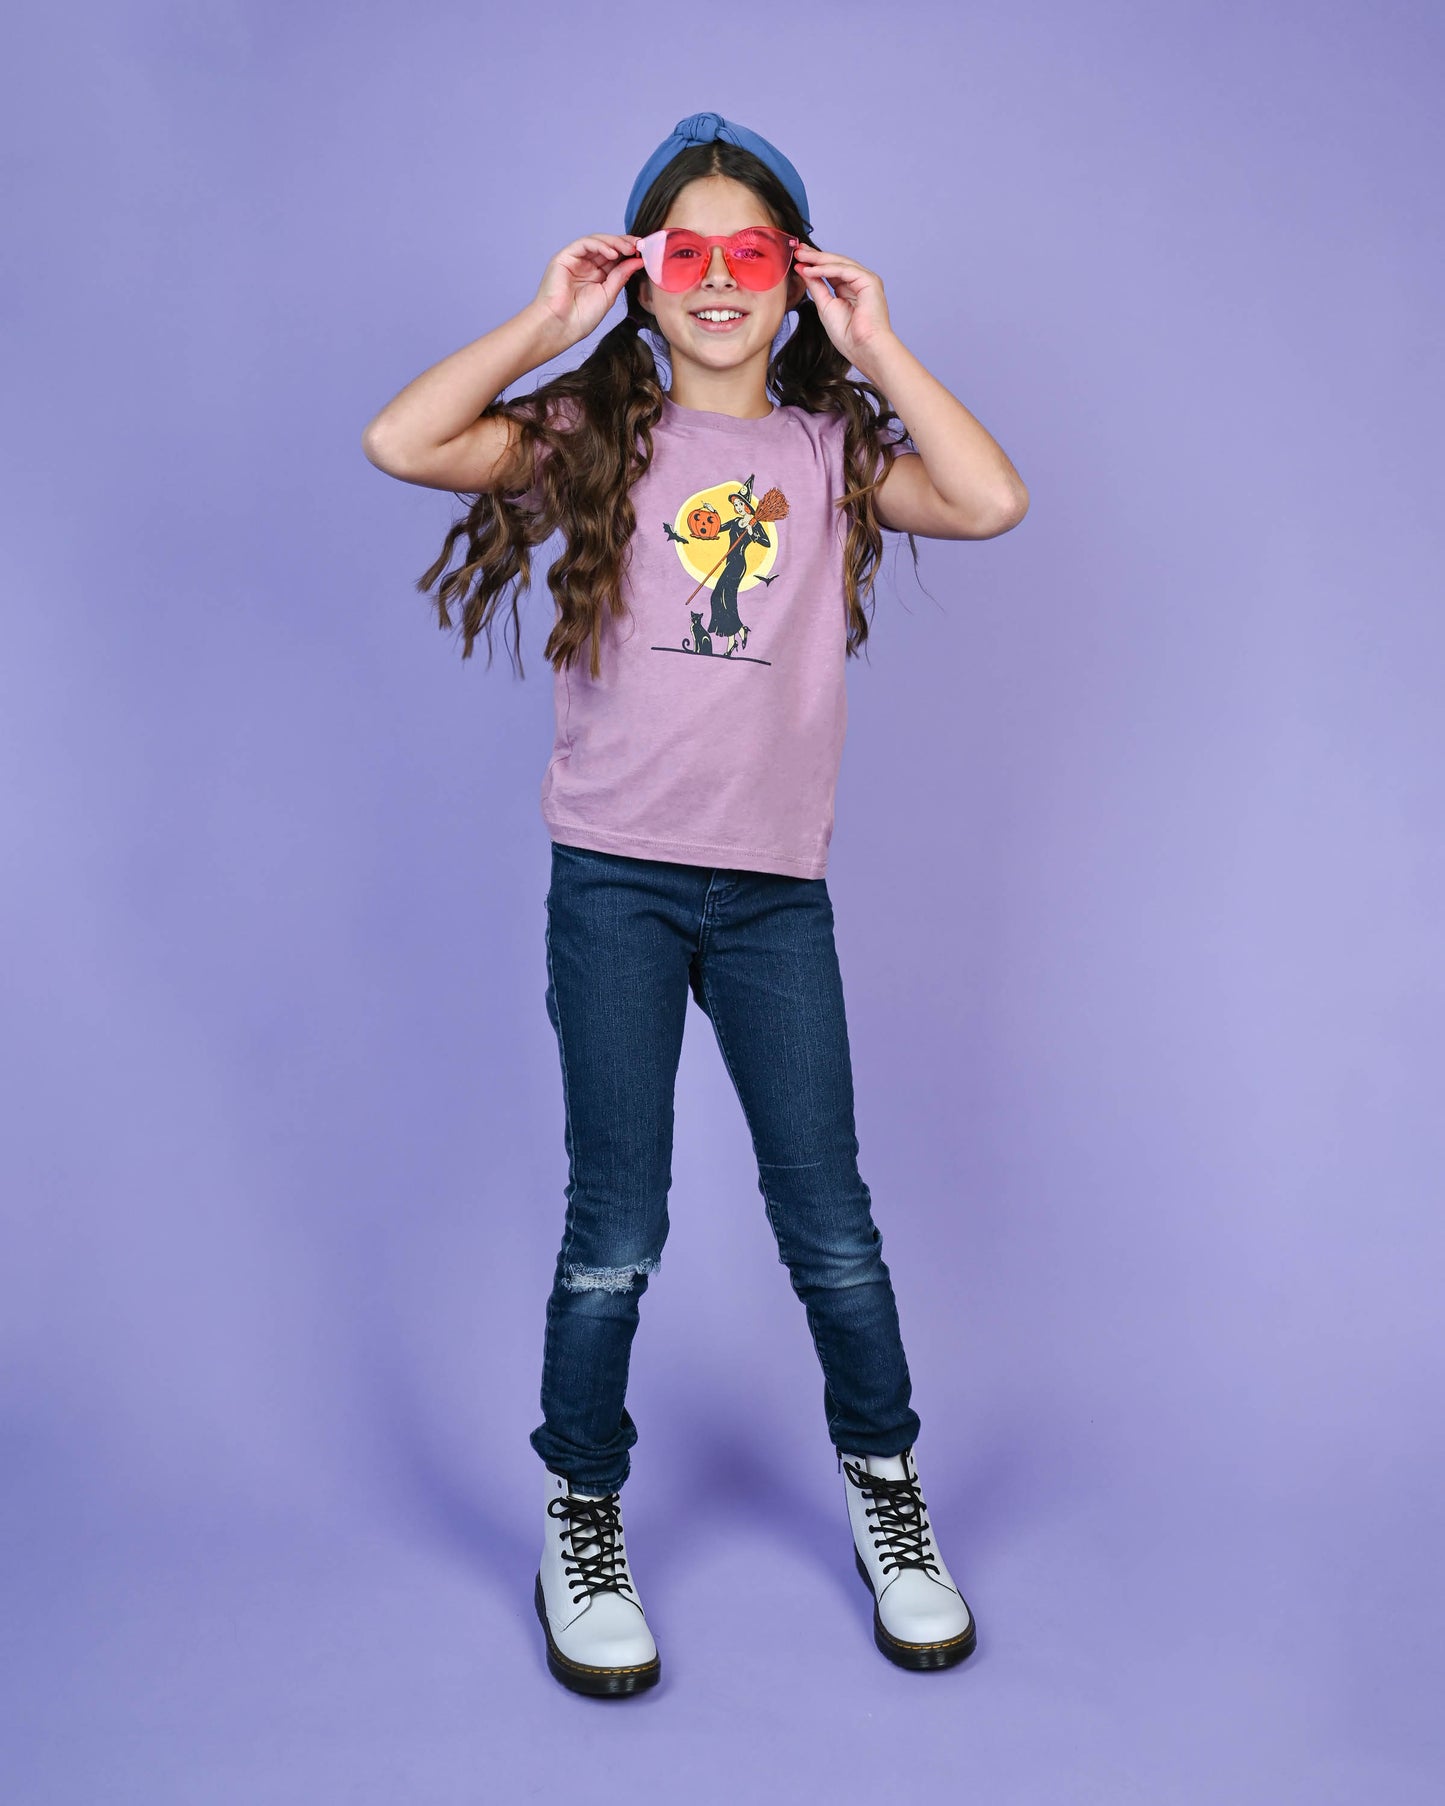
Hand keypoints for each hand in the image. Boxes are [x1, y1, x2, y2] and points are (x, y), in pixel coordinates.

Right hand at [532, 234, 643, 348]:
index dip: (629, 253)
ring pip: (597, 242)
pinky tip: (613, 254)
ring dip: (615, 243)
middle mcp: (586, 266)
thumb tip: (637, 261)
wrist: (560, 326)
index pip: (615, 258)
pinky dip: (600, 245)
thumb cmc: (581, 318)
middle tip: (640, 246)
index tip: (645, 252)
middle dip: (625, 244)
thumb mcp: (608, 294)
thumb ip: (621, 276)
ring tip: (630, 249)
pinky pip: (585, 244)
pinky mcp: (565, 257)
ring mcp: (575, 260)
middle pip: (608, 247)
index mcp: (597, 276)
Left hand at [794, 244, 894, 368]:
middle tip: (797, 250)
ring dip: (818, 259)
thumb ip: (815, 286)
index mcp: (851, 289)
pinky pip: (844, 270)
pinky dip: (826, 269)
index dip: (814, 263)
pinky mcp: (869, 281)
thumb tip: (803, 269)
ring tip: (800, 256)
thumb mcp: (824, 306)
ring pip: (839, 263)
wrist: (863, 348)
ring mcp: (866, 280)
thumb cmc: (848, 335)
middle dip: (815, 256)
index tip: (797, 259)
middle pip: (835, 263)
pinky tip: (810, 270)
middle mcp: (860, 282)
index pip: (831, 271)